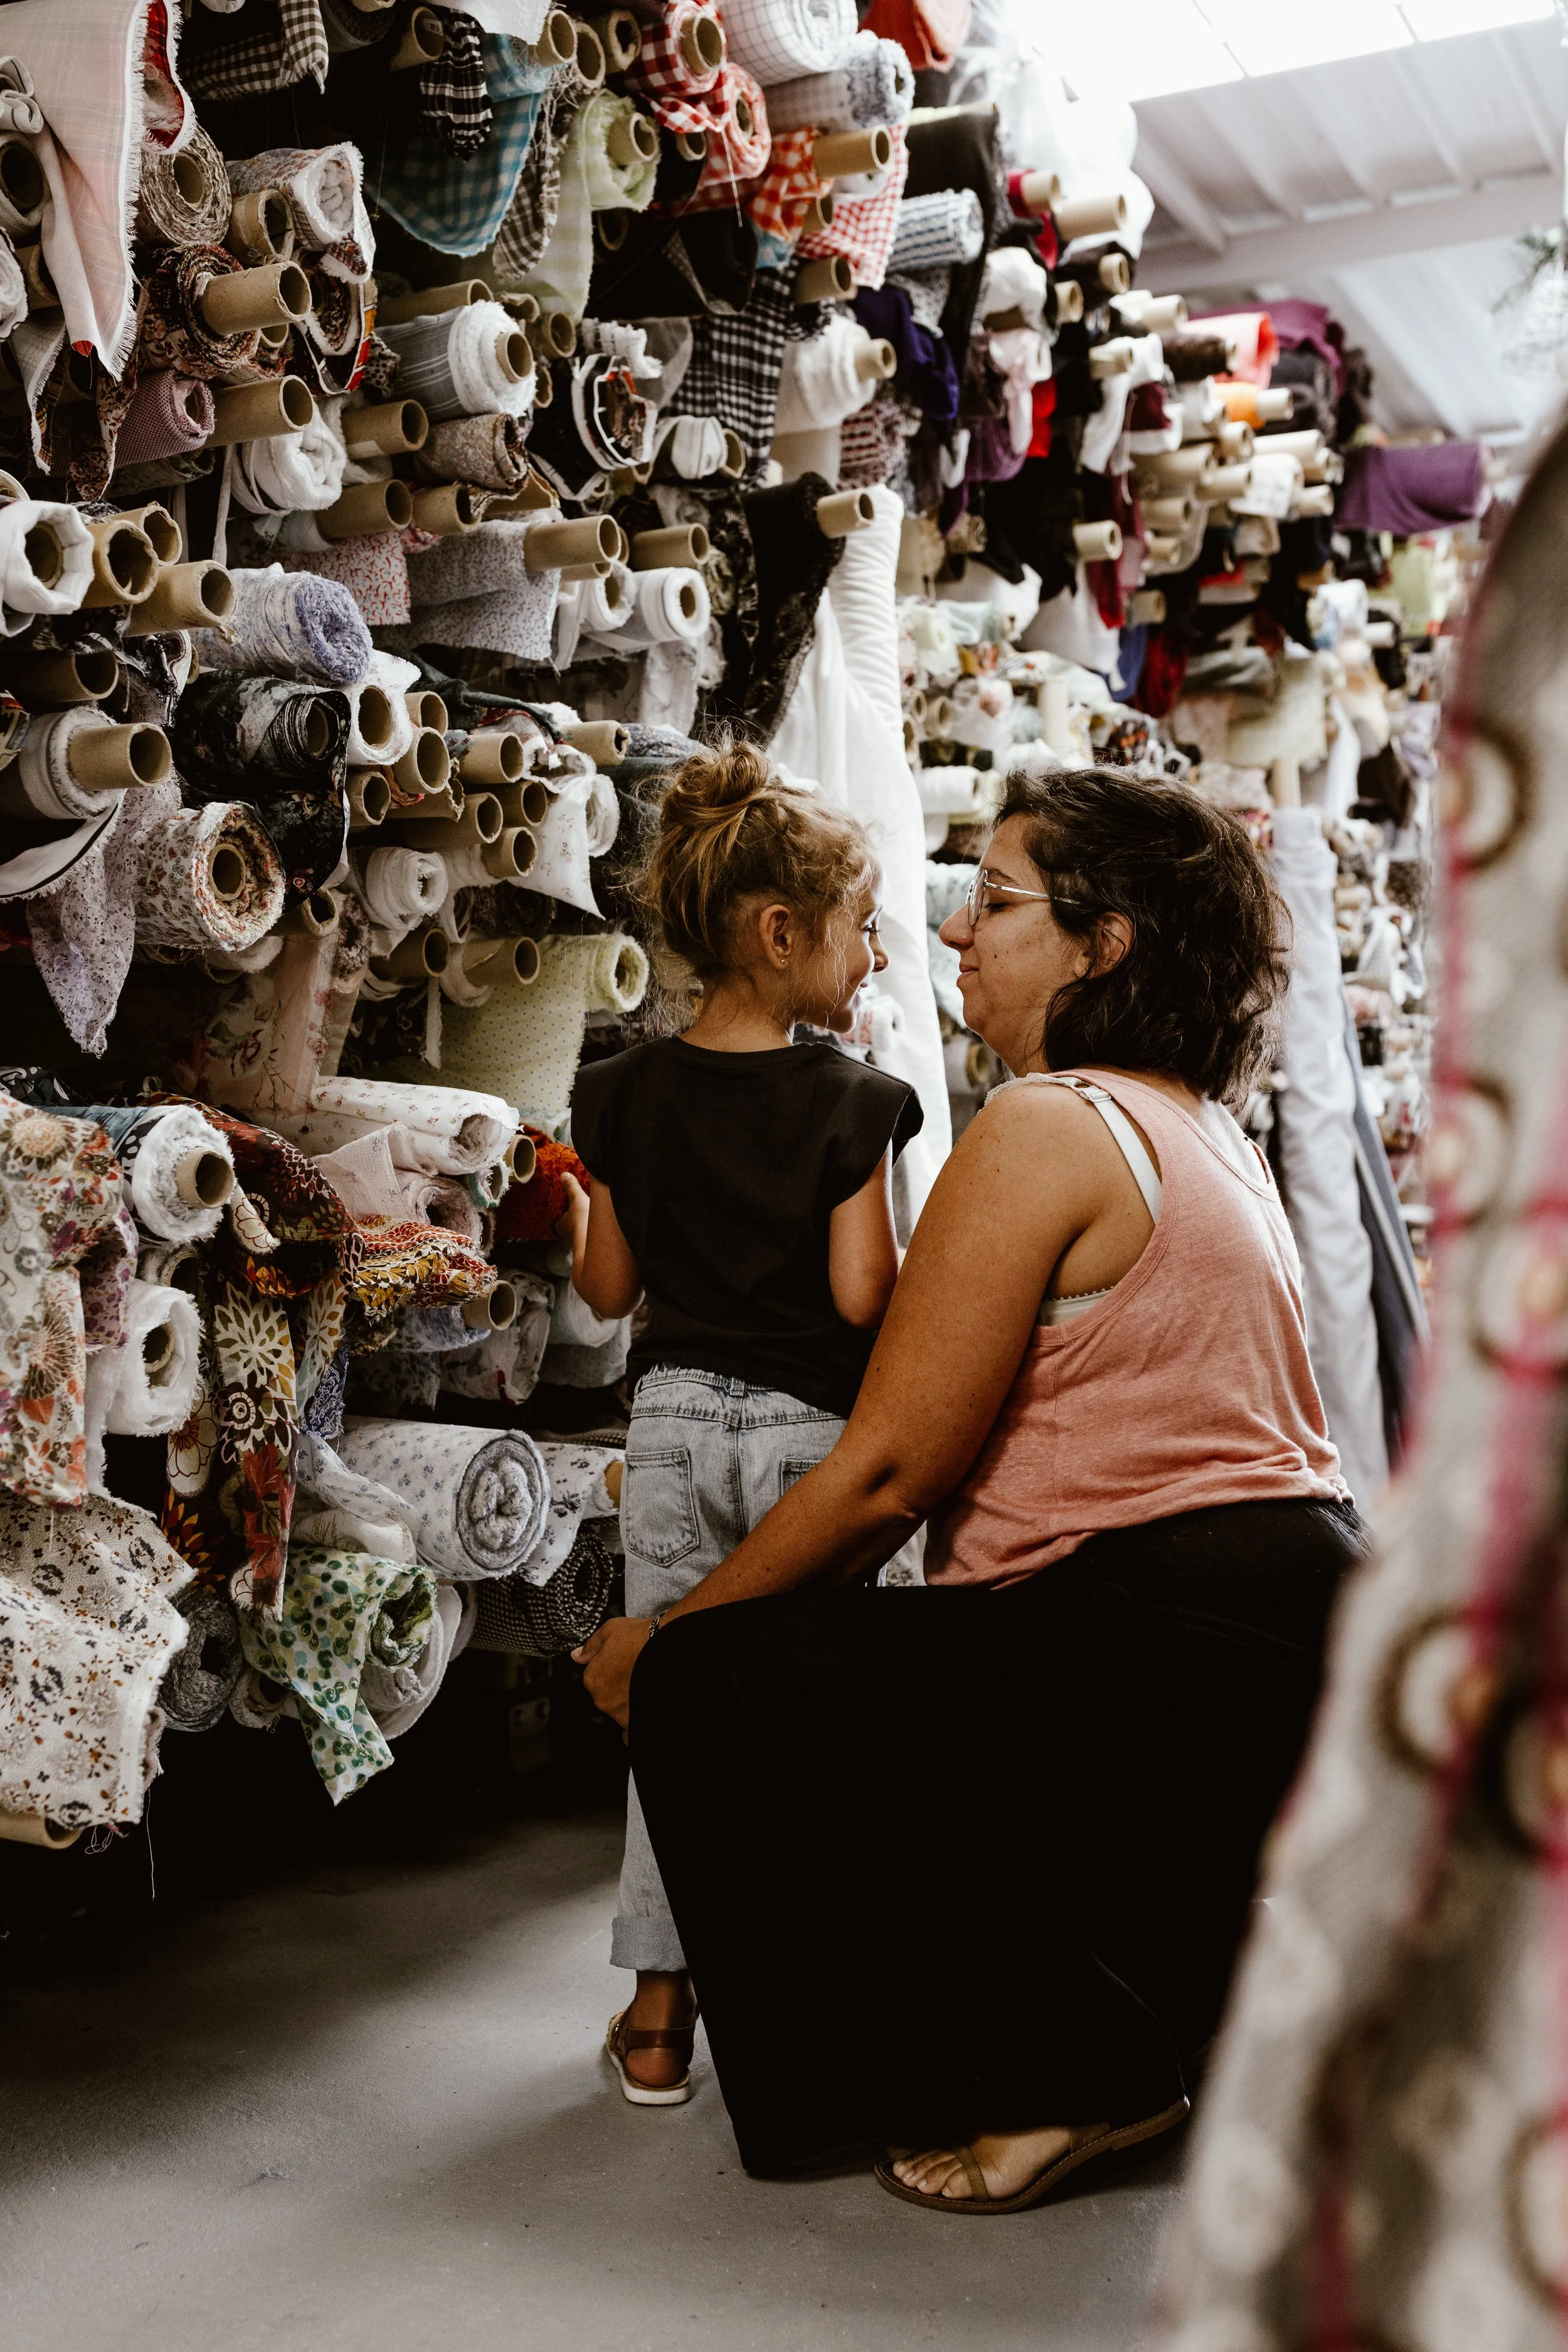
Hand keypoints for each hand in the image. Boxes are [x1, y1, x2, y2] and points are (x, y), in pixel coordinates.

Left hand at [555, 1170, 589, 1249]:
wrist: (597, 1240)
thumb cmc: (583, 1220)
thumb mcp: (577, 1199)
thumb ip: (572, 1188)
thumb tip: (564, 1175)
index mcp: (562, 1225)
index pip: (560, 1221)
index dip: (565, 1216)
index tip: (571, 1211)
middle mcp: (569, 1236)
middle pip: (572, 1228)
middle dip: (578, 1222)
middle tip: (585, 1215)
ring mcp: (581, 1243)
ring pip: (583, 1234)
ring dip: (588, 1229)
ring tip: (597, 1221)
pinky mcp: (592, 1247)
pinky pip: (594, 1240)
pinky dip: (597, 1235)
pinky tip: (604, 1230)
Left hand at [573, 1614, 651, 1729]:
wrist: (672, 1650)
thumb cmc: (643, 1640)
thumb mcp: (610, 1630)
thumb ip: (591, 1646)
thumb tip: (578, 1655)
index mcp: (594, 1678)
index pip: (594, 1676)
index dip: (609, 1666)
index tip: (621, 1661)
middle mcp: (604, 1700)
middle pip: (607, 1695)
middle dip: (618, 1685)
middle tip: (635, 1671)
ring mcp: (622, 1714)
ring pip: (620, 1710)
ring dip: (628, 1701)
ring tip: (645, 1685)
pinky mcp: (638, 1723)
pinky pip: (630, 1734)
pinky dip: (632, 1729)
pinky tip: (639, 1718)